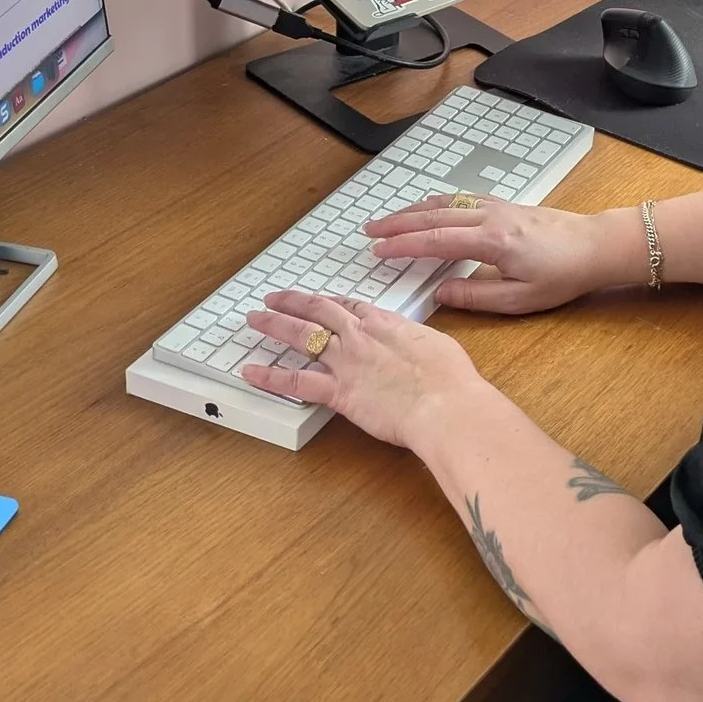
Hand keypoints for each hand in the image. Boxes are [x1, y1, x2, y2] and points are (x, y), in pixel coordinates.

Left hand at [241, 290, 486, 447]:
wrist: (445, 403)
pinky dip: (270, 376)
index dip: (330, 303)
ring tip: (255, 319)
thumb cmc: (451, 380)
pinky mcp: (338, 391)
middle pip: (318, 311)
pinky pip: (296, 382)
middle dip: (293, 302)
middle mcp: (360, 336)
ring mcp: (346, 362)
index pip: (351, 306)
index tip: (319, 301)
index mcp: (387, 323)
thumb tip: (420, 348)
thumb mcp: (439, 346)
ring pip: (301, 336)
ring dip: (274, 325)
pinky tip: (251, 372)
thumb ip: (419, 344)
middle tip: (274, 297)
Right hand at [364, 197, 639, 314]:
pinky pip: (460, 198)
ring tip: (387, 220)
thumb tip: (440, 293)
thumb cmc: (563, 275)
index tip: (378, 251)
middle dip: (397, 223)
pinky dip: (435, 202)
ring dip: (413, 211)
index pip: (435, 241)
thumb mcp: (520, 299)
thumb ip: (477, 297)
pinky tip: (426, 207)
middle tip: (369, 231)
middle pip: (433, 216)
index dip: (403, 245)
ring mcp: (496, 207)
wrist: (596, 246)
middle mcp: (489, 217)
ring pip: (444, 203)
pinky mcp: (504, 205)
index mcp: (491, 241)